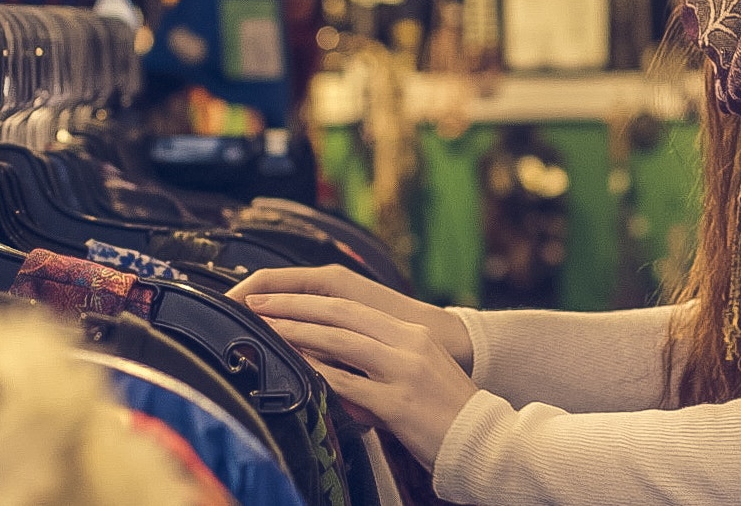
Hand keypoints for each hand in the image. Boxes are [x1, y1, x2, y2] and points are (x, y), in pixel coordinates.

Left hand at [241, 285, 478, 467]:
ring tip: (264, 329)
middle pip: (340, 315)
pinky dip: (317, 373)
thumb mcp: (417, 375)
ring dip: (296, 333)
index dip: (309, 302)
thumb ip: (380, 366)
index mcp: (411, 335)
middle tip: (256, 303)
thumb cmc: (448, 413)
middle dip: (293, 307)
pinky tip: (295, 368)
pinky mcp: (398, 403)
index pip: (350, 309)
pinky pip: (347, 384)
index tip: (276, 299)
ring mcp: (403, 372)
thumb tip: (337, 372)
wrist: (485, 440)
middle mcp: (407, 345)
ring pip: (339, 342)